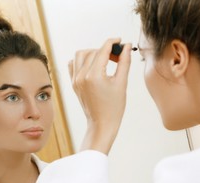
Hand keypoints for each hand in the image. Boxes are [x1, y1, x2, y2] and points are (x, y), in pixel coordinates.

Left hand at [68, 38, 131, 153]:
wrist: (101, 124)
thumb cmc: (114, 107)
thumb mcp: (122, 83)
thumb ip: (124, 62)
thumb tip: (126, 46)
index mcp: (94, 75)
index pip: (102, 50)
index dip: (112, 43)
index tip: (120, 41)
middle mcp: (81, 76)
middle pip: (92, 51)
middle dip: (105, 49)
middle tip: (117, 56)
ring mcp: (75, 80)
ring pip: (80, 55)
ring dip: (93, 53)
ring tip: (105, 60)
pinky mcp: (73, 84)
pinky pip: (73, 64)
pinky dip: (82, 60)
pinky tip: (93, 66)